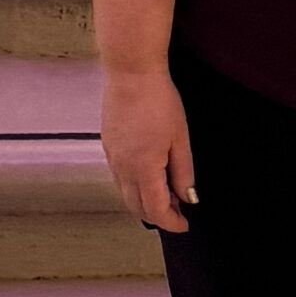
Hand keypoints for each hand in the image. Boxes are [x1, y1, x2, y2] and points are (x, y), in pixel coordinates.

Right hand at [100, 65, 198, 234]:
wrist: (131, 72)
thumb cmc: (158, 99)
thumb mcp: (180, 138)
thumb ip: (183, 172)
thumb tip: (187, 198)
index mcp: (143, 168)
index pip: (156, 211)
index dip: (171, 223)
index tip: (184, 224)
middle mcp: (123, 168)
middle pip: (136, 208)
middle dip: (157, 216)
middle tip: (178, 209)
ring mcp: (112, 157)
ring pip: (125, 194)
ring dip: (144, 201)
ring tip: (167, 190)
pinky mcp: (108, 145)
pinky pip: (119, 177)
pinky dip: (134, 185)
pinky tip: (149, 172)